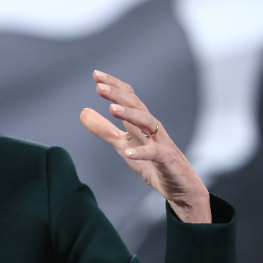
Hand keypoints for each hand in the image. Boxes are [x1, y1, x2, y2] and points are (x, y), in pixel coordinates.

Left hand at [79, 70, 210, 222]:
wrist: (180, 187)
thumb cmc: (152, 163)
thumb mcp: (123, 145)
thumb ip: (104, 130)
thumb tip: (83, 111)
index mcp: (141, 123)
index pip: (128, 98)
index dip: (114, 86)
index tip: (96, 74)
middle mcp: (152, 128)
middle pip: (137, 106)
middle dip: (118, 95)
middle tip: (99, 86)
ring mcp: (162, 143)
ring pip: (148, 123)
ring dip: (130, 115)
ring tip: (112, 109)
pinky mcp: (167, 161)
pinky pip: (154, 154)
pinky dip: (141, 152)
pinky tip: (127, 152)